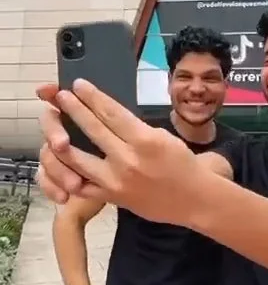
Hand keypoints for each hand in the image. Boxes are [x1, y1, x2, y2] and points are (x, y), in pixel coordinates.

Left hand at [39, 79, 198, 222]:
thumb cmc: (183, 164)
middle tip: (62, 96)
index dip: (92, 96)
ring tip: (55, 124)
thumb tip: (108, 114)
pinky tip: (61, 158)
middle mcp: (128, 160)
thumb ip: (136, 128)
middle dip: (74, 109)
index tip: (79, 85)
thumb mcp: (164, 137)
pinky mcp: (111, 197)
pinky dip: (69, 171)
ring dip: (62, 137)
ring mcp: (116, 181)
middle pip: (93, 129)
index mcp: (145, 140)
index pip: (111, 112)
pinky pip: (82, 184)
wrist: (194, 200)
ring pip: (78, 157)